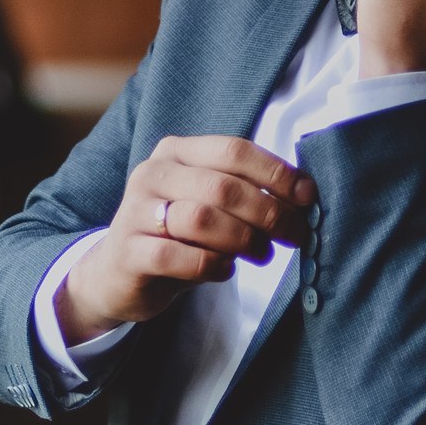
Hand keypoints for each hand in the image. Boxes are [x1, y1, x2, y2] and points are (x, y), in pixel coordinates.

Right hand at [57, 135, 315, 343]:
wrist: (117, 274)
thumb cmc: (176, 235)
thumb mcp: (206, 204)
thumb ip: (243, 192)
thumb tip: (303, 198)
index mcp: (175, 152)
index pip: (233, 150)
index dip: (276, 172)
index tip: (308, 197)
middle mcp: (152, 174)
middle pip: (222, 186)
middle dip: (268, 213)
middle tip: (293, 235)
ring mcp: (135, 212)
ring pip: (201, 219)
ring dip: (243, 240)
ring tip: (261, 254)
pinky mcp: (128, 252)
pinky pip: (178, 256)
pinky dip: (211, 265)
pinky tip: (224, 270)